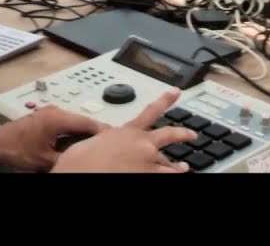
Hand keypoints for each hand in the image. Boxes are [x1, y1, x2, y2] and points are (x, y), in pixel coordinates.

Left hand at [0, 106, 103, 171]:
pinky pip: (67, 121)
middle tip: (109, 141)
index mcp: (56, 119)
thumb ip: (66, 157)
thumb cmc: (16, 149)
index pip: (87, 122)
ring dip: (85, 130)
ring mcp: (50, 112)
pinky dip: (75, 129)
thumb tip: (81, 159)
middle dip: (96, 130)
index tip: (114, 137)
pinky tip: (80, 140)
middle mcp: (55, 111)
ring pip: (75, 120)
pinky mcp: (46, 116)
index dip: (102, 130)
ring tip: (97, 142)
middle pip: (83, 120)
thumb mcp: (45, 159)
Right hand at [52, 89, 196, 172]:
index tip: (176, 92)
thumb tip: (103, 140)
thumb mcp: (90, 141)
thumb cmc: (79, 162)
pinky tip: (178, 177)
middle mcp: (141, 144)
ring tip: (184, 167)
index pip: (150, 110)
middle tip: (191, 134)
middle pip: (169, 134)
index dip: (166, 100)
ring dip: (178, 166)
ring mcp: (148, 162)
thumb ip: (104, 137)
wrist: (79, 172)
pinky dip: (171, 177)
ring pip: (171, 164)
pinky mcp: (149, 176)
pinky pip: (167, 177)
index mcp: (127, 131)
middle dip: (182, 134)